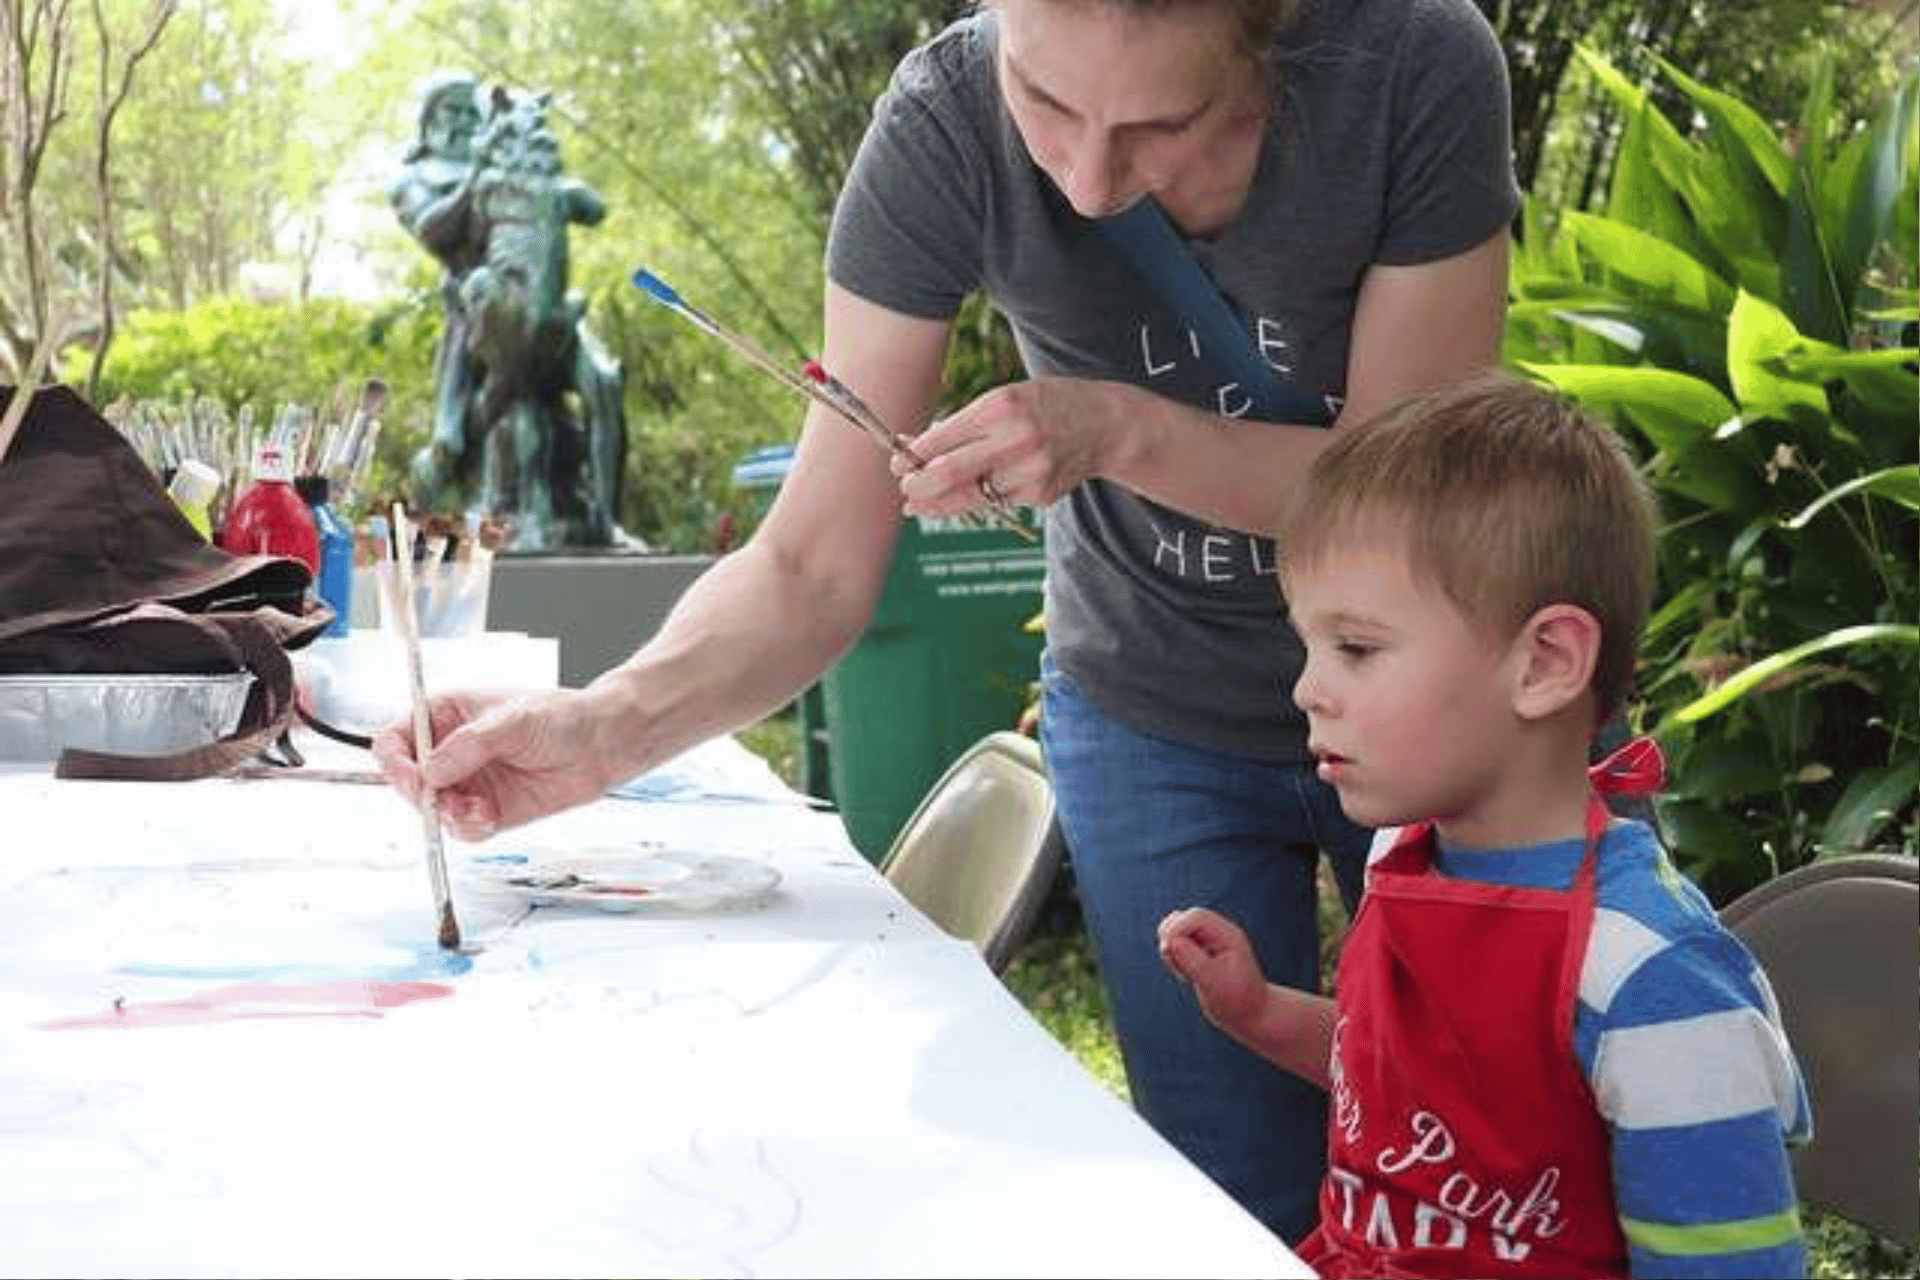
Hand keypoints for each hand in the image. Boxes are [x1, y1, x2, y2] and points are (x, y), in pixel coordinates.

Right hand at [370, 686, 617, 840]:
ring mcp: (468, 783)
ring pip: (432, 809)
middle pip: (408, 781)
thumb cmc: (562, 718)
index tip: (411, 775)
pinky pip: (461, 828)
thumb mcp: (513, 721)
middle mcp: (451, 752)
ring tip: (476, 808)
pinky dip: (470, 827)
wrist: (602, 746)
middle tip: (439, 798)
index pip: (396, 739)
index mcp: (446, 717)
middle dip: (421, 793)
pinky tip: (489, 817)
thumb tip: (431, 770)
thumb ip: (469, 745)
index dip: (395, 760)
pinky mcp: (487, 811)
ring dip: (447, 814)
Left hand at [892, 377, 1128, 516]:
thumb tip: (913, 449)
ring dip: (940, 502)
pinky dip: (981, 497)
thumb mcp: (1004, 398)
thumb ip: (962, 425)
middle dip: (917, 487)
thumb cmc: (1044, 405)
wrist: (1104, 424)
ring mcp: (1029, 471)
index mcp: (999, 407)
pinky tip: (980, 488)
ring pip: (970, 497)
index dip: (911, 457)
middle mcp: (1014, 440)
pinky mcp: (1040, 495)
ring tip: (921, 504)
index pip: (941, 441)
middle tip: (905, 490)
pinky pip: (997, 502)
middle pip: (948, 475)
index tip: (896, 463)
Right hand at [1158, 907, 1270, 1035]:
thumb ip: (1192, 960)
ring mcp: (1208, 942)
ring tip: (1187, 976)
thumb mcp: (1214, 982)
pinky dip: (1174, 959)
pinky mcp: (1199, 953)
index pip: (1197, 917)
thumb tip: (1170, 941)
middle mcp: (1218, 934)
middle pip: (1183, 918)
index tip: (1166, 948)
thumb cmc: (1236, 1000)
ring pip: (1176, 931)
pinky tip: (1188, 978)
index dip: (1177, 927)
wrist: (1249, 1015)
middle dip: (1171, 937)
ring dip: (1172, 950)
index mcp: (1228, 936)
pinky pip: (1176, 946)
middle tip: (1175, 964)